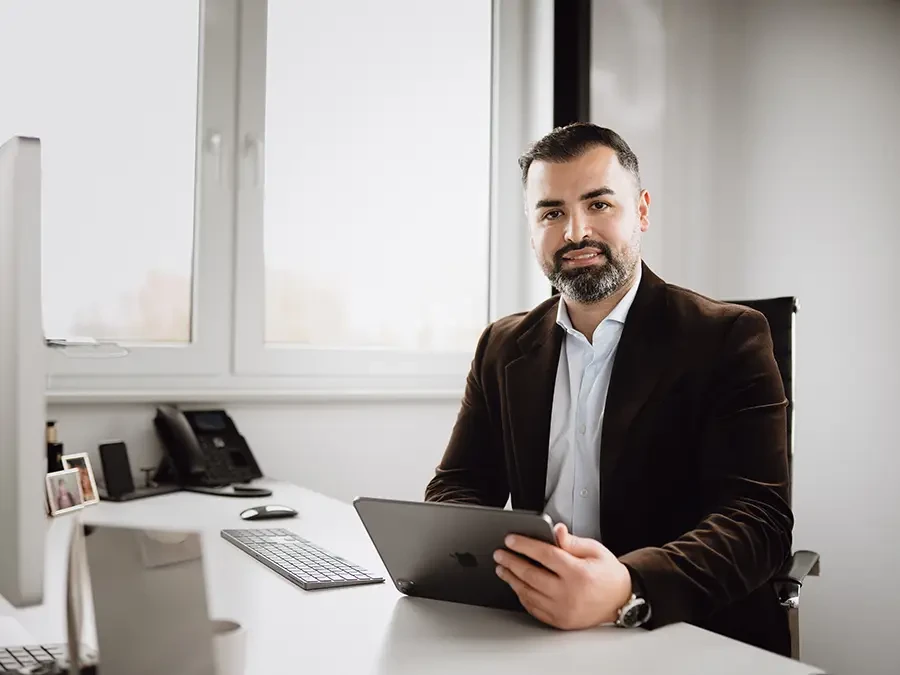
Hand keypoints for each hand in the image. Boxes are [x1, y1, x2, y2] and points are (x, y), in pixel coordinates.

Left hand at [493, 523, 631, 629]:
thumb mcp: (594, 550)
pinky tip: (516, 585)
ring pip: (529, 593)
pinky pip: (534, 608)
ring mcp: (563, 610)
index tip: (511, 539)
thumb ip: (571, 541)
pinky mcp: (560, 621)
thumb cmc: (607, 574)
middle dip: (511, 562)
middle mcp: (569, 594)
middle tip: (500, 554)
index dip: (524, 545)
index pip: (544, 555)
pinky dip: (522, 596)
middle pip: (531, 575)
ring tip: (503, 568)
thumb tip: (555, 530)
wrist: (620, 600)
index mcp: (578, 573)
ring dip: (512, 579)